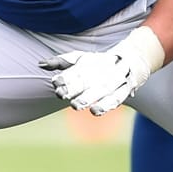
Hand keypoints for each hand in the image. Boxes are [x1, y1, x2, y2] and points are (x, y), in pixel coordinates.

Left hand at [39, 27, 163, 115]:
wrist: (132, 60)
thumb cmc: (98, 63)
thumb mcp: (80, 59)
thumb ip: (61, 62)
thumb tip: (40, 64)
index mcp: (89, 64)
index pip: (75, 71)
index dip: (65, 77)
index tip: (55, 82)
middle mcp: (101, 71)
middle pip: (86, 80)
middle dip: (73, 88)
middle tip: (61, 95)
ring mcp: (114, 80)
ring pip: (100, 89)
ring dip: (88, 97)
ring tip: (76, 105)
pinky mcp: (124, 89)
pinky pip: (116, 98)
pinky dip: (106, 105)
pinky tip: (95, 111)